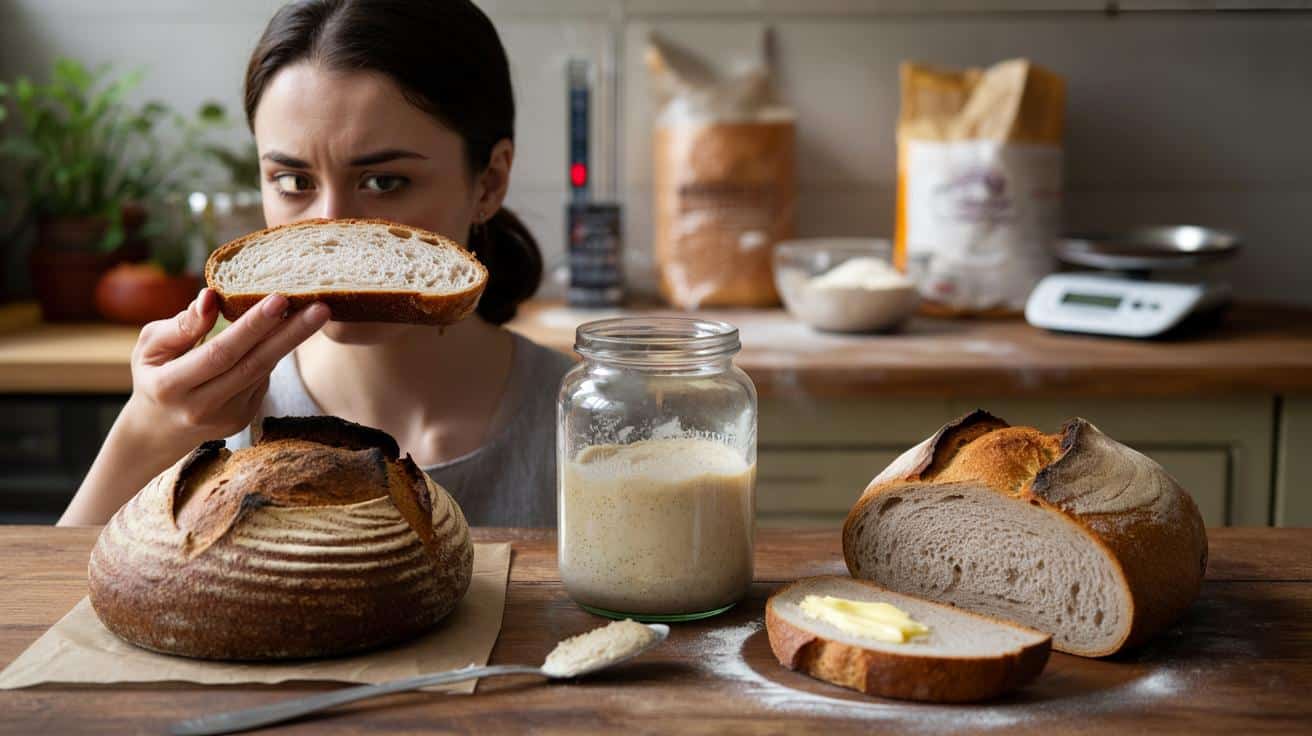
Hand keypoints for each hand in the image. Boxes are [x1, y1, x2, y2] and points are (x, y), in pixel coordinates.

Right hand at [122, 288, 330, 449]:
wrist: (159, 429)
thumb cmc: (154, 373)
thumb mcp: (150, 347)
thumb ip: (182, 325)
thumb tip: (211, 296)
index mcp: (171, 386)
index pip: (220, 353)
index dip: (251, 327)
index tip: (279, 299)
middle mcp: (202, 406)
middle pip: (254, 365)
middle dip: (291, 334)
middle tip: (320, 307)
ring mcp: (228, 417)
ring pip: (264, 371)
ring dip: (292, 340)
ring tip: (316, 311)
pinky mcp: (245, 418)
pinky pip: (263, 378)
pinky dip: (276, 352)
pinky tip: (290, 330)